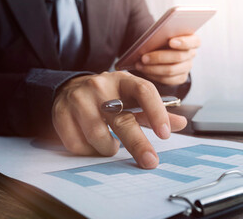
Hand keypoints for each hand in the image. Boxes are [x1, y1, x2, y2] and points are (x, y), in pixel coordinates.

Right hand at [52, 71, 186, 168]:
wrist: (71, 88)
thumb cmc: (110, 96)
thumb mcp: (133, 98)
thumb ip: (155, 111)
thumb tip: (182, 123)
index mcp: (123, 80)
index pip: (144, 91)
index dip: (157, 113)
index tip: (166, 134)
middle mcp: (100, 86)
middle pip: (122, 120)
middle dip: (138, 144)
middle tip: (150, 161)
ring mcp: (78, 99)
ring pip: (98, 136)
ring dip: (108, 148)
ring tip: (112, 145)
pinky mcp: (60, 113)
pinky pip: (77, 144)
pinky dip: (88, 150)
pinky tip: (92, 144)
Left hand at [135, 35, 199, 85]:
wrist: (162, 51)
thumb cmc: (161, 38)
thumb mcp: (163, 34)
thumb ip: (161, 34)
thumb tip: (150, 41)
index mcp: (192, 40)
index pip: (194, 41)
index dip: (183, 42)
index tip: (170, 42)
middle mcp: (191, 54)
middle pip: (179, 57)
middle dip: (159, 57)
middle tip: (143, 57)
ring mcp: (187, 67)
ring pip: (171, 70)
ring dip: (153, 68)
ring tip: (139, 65)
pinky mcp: (181, 78)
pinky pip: (168, 80)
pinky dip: (154, 76)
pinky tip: (144, 72)